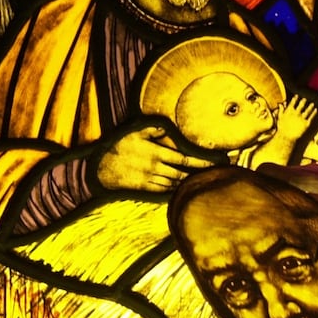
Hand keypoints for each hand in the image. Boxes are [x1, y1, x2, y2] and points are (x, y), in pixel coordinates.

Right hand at [97, 125, 212, 191]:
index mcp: (157, 153)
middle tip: (214, 174)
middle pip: (183, 173)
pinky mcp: (145, 187)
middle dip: (199, 174)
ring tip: (202, 181)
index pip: (185, 159)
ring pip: (175, 183)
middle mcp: (156, 167)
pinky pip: (164, 190)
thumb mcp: (136, 132)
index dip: (201, 162)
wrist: (102, 167)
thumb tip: (167, 128)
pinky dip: (175, 189)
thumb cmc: (120, 146)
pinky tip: (183, 188)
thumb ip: (153, 130)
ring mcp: (151, 179)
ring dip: (188, 182)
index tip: (214, 163)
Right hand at [275, 94, 317, 138]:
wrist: (286, 137)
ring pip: (308, 110)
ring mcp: (302, 118)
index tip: (297, 96)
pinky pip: (311, 117)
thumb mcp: (279, 118)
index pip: (293, 102)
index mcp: (289, 111)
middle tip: (305, 99)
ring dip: (310, 106)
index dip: (295, 98)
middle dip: (303, 101)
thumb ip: (281, 110)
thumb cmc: (281, 128)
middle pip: (301, 104)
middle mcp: (296, 113)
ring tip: (312, 104)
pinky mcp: (306, 123)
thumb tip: (281, 104)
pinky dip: (314, 113)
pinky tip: (315, 110)